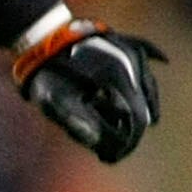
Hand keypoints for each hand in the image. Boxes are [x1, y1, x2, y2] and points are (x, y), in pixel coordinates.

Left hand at [10, 12, 163, 163]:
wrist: (42, 34)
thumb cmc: (45, 70)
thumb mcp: (53, 100)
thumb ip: (77, 124)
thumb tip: (101, 146)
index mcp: (117, 76)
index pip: (135, 118)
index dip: (125, 143)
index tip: (112, 158)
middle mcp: (131, 63)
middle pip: (142, 107)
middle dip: (129, 132)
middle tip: (113, 153)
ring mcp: (132, 52)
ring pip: (147, 89)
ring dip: (138, 112)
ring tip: (123, 134)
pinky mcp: (130, 46)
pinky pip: (146, 69)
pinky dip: (145, 89)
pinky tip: (150, 108)